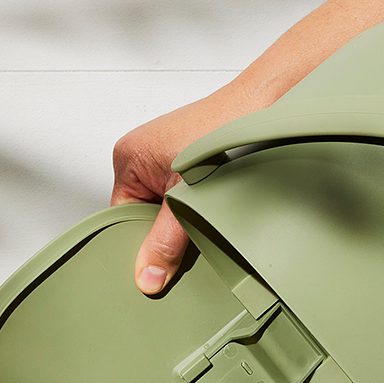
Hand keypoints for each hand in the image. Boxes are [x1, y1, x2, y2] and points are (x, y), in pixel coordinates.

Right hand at [111, 87, 255, 294]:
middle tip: (184, 243)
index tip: (157, 264)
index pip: (123, 218)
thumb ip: (166, 242)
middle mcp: (141, 155)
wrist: (260, 105)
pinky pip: (180, 195)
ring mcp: (164, 156)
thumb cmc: (222, 130)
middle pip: (144, 215)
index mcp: (128, 159)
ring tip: (201, 218)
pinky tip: (209, 209)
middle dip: (163, 232)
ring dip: (182, 219)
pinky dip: (194, 207)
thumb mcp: (186, 199)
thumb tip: (147, 277)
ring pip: (165, 208)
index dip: (140, 243)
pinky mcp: (186, 159)